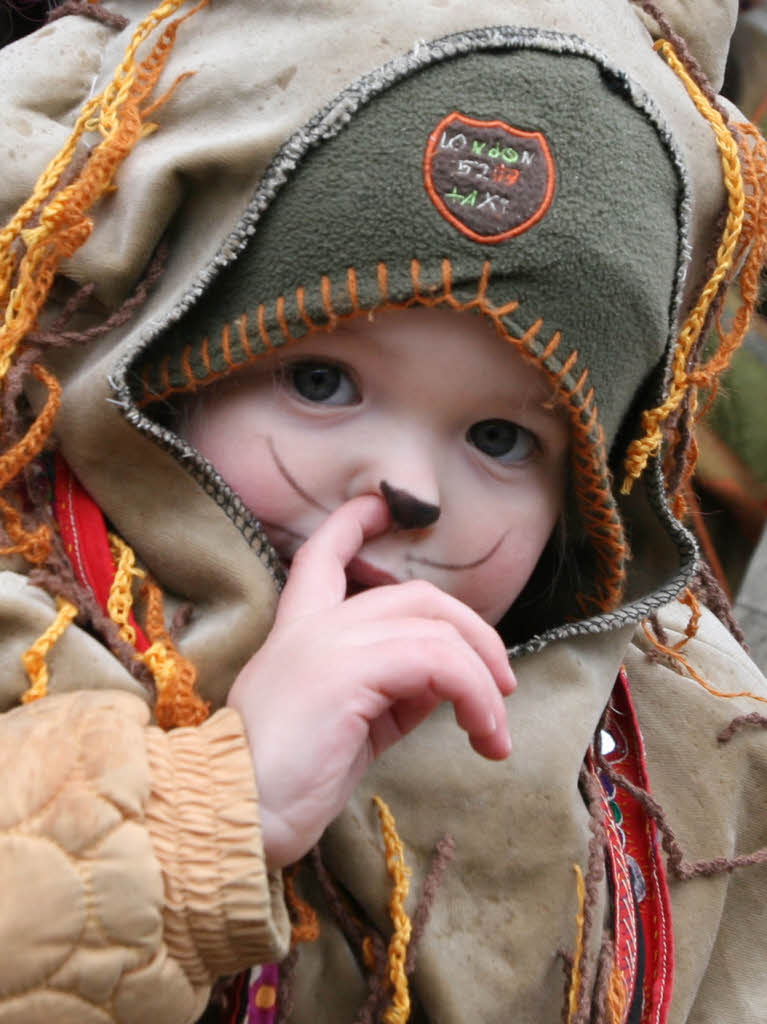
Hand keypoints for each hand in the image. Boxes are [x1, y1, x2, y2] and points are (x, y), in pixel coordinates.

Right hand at [227, 494, 514, 868]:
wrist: (238, 815)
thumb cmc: (285, 783)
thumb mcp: (348, 726)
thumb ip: (391, 692)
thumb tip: (447, 680)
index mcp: (299, 631)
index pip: (323, 557)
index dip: (353, 525)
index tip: (381, 506)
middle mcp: (313, 624)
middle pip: (415, 594)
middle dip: (473, 631)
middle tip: (502, 685)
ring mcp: (331, 641)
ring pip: (437, 628)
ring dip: (484, 680)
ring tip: (495, 731)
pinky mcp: (350, 669)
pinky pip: (439, 663)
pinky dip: (476, 697)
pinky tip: (485, 736)